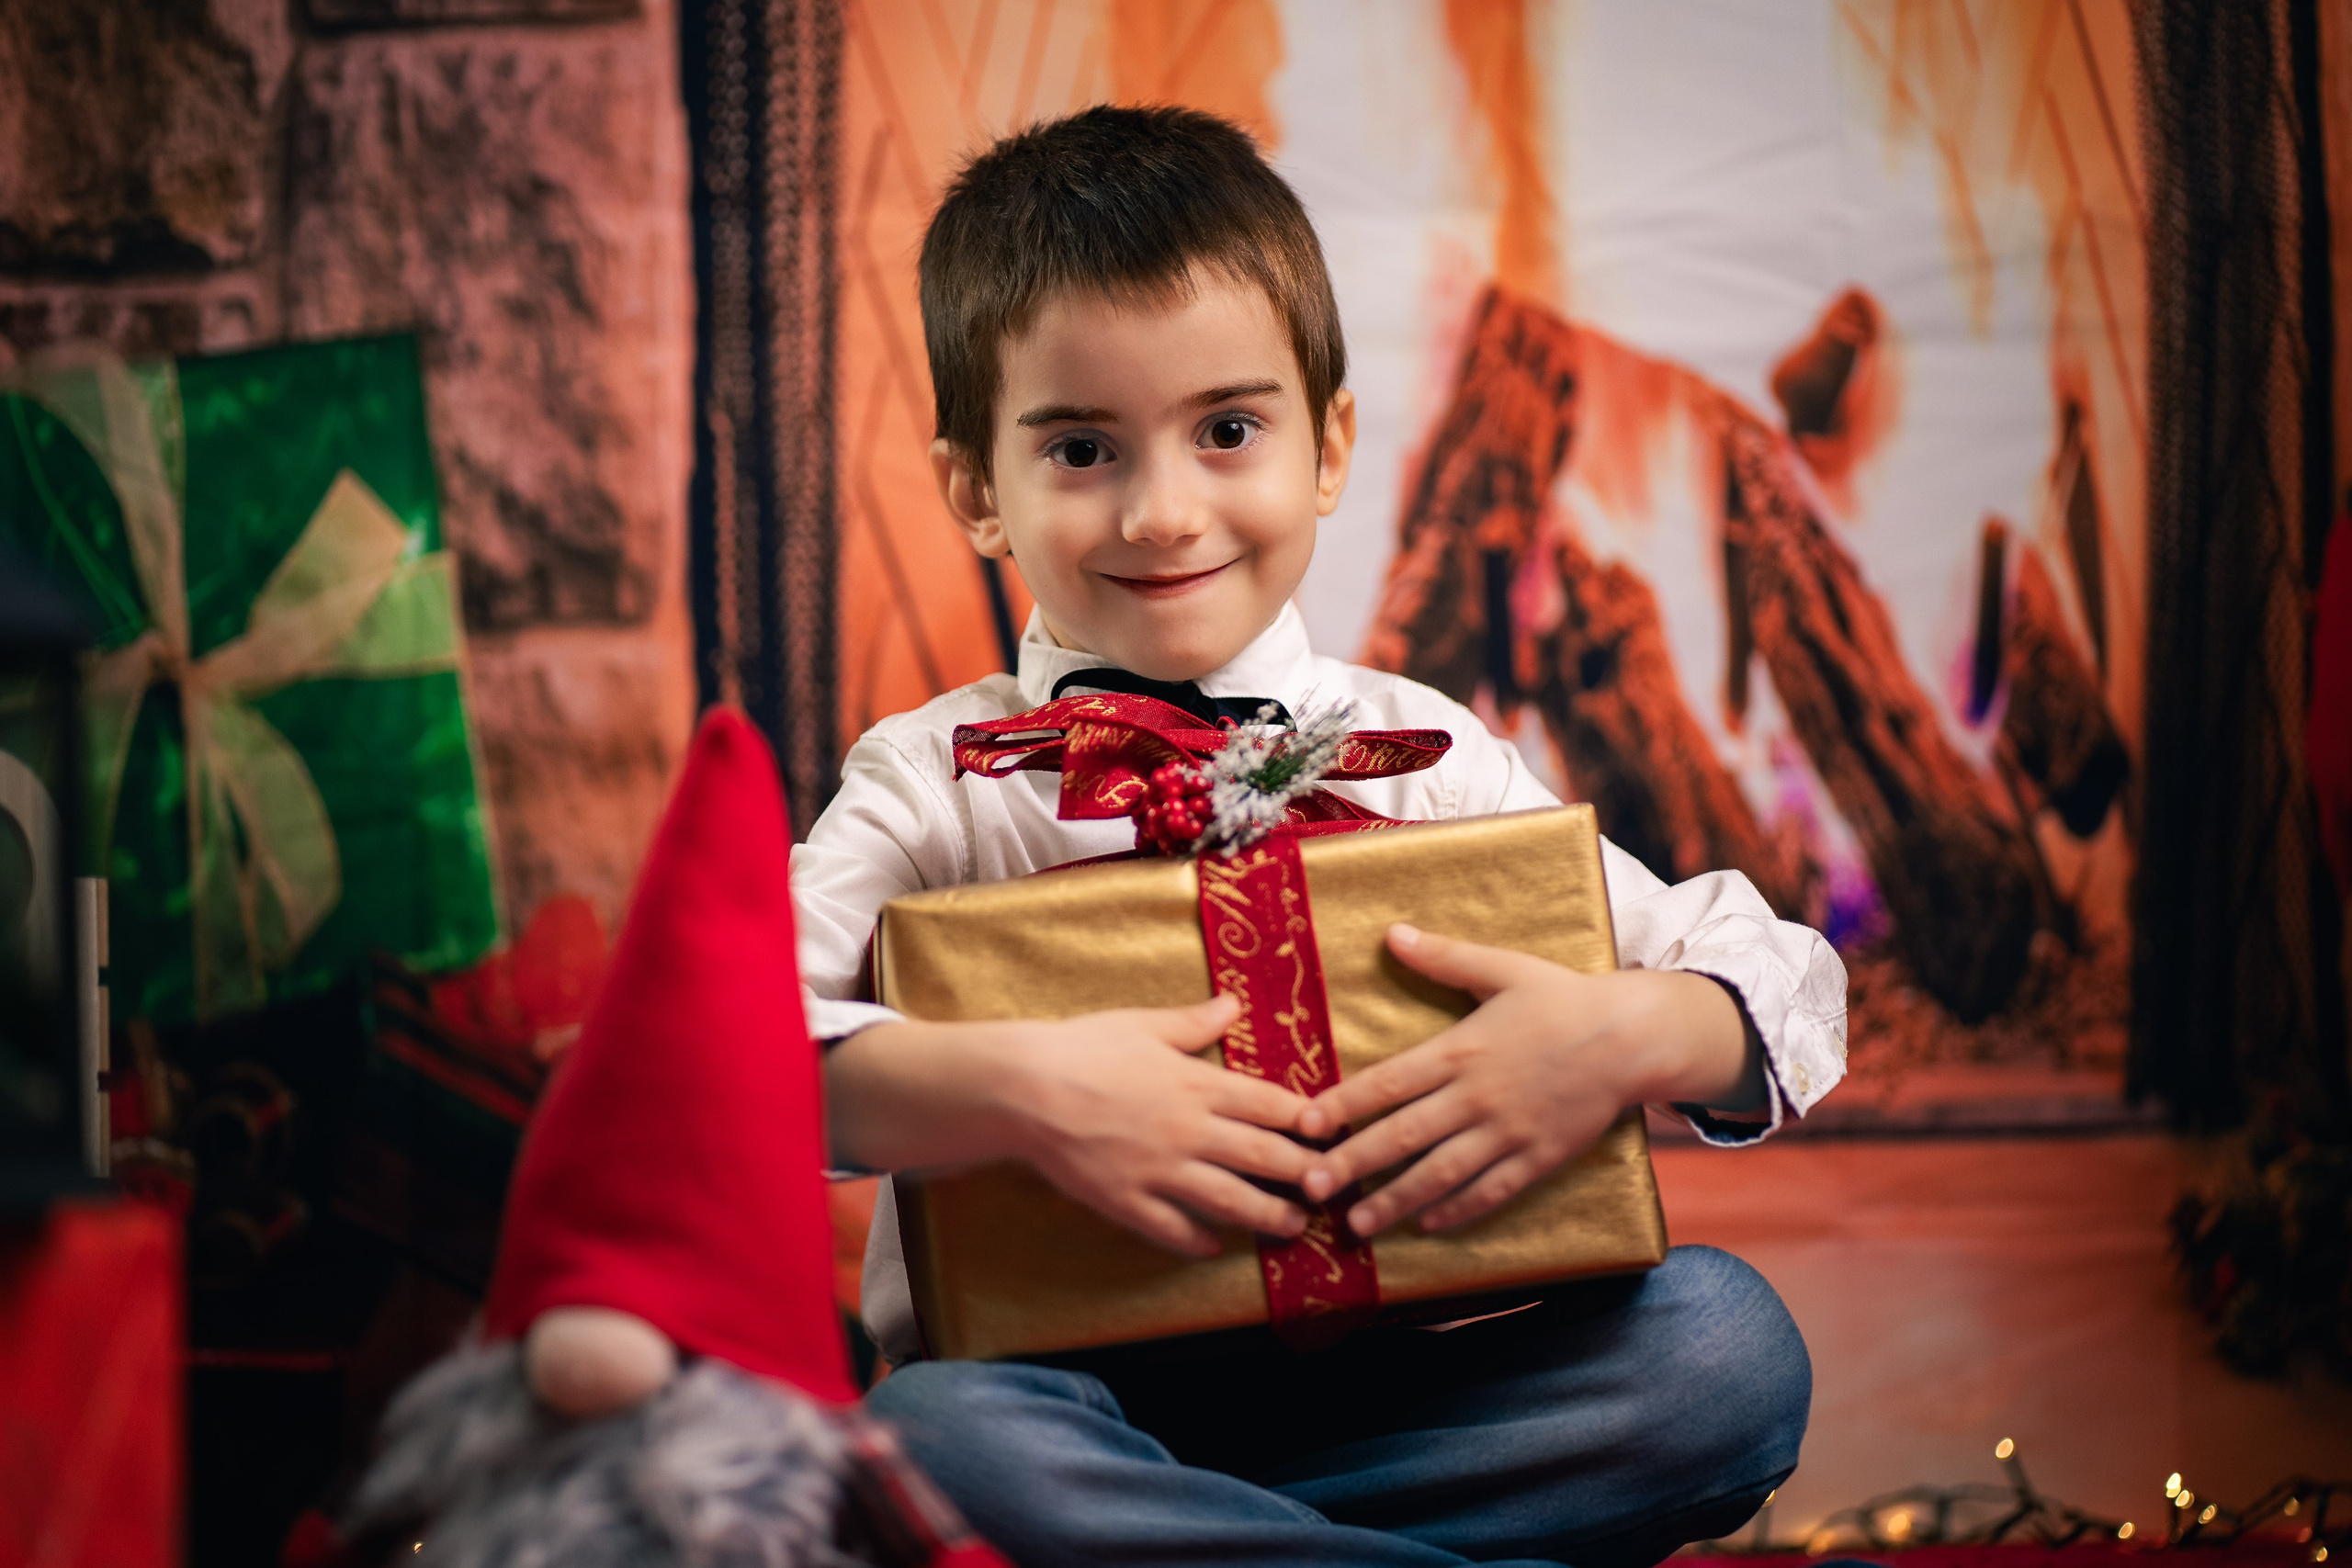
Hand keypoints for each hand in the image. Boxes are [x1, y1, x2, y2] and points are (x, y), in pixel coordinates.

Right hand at [826, 996, 1317, 1258]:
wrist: (1024, 1089)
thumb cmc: (1083, 1048)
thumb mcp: (1143, 1025)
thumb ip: (1194, 1023)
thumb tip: (1234, 1003)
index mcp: (1197, 1084)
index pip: (1270, 1104)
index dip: (1307, 1120)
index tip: (1331, 1130)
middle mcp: (1189, 1131)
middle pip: (1263, 1156)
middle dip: (1303, 1173)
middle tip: (1331, 1187)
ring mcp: (1160, 1171)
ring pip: (1229, 1200)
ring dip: (1268, 1216)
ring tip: (1294, 1226)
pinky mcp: (1127, 1201)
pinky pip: (1171, 1229)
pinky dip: (1196, 1241)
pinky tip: (1214, 1248)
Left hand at [1293, 924, 1751, 1237]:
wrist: (1632, 1037)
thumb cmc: (1563, 998)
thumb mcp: (1502, 968)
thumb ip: (1444, 957)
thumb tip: (1392, 933)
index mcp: (1462, 1050)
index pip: (1387, 1082)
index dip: (1342, 1105)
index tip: (1304, 1125)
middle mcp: (1478, 1097)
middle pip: (1403, 1136)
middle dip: (1353, 1164)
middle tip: (1310, 1187)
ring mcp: (1509, 1133)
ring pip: (1441, 1174)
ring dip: (1396, 1201)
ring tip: (1357, 1224)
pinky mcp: (1538, 1157)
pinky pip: (1492, 1191)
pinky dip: (1459, 1210)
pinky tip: (1429, 1224)